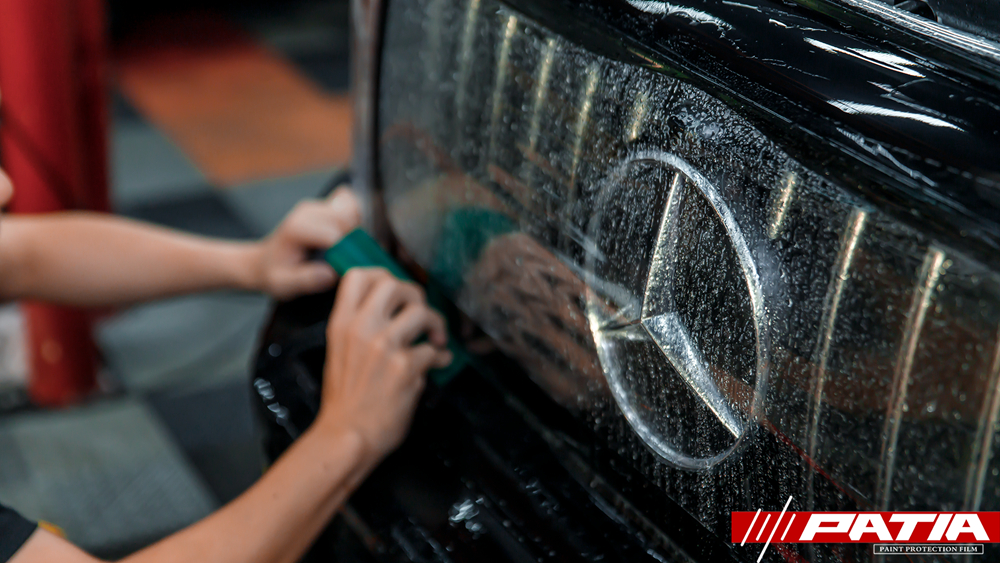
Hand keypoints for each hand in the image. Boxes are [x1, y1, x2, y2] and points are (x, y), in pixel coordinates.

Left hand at [254, 187, 361, 299]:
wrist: (265, 261)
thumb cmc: (275, 273)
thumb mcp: (283, 284)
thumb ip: (306, 279)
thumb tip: (332, 273)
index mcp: (297, 229)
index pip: (334, 236)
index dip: (346, 254)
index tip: (347, 269)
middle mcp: (307, 212)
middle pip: (346, 219)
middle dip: (353, 241)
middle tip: (348, 261)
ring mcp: (317, 206)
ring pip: (352, 210)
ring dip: (356, 229)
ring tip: (347, 250)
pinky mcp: (324, 206)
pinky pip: (350, 205)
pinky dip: (356, 219)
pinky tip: (348, 237)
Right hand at [316, 268, 451, 466]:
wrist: (346, 436)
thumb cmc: (344, 400)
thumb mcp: (338, 353)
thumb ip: (359, 327)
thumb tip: (392, 311)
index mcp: (341, 323)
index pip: (359, 275)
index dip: (384, 275)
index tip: (397, 293)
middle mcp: (361, 328)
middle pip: (395, 284)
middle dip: (415, 296)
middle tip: (420, 314)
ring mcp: (383, 346)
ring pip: (421, 312)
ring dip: (435, 324)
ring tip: (435, 339)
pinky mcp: (405, 368)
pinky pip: (435, 350)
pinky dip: (442, 357)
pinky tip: (438, 363)